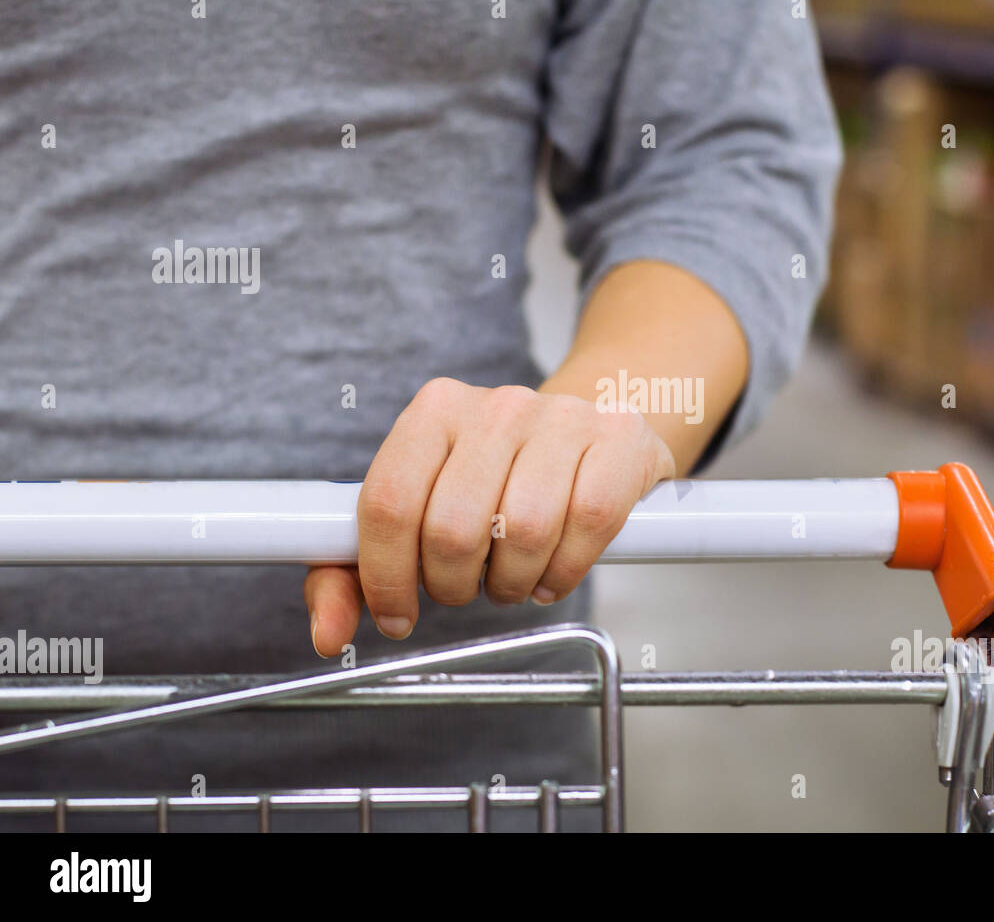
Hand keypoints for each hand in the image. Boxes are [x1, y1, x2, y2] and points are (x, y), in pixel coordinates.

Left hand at [303, 377, 675, 655]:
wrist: (593, 431)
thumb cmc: (499, 481)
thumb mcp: (420, 510)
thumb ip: (352, 570)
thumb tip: (328, 633)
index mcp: (434, 411)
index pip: (388, 502)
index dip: (386, 576)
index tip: (398, 614)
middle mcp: (496, 406)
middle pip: (453, 528)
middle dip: (453, 585)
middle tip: (464, 589)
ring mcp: (562, 418)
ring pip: (524, 532)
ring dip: (512, 583)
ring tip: (511, 579)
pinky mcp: (618, 440)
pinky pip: (587, 523)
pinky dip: (566, 570)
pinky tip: (553, 570)